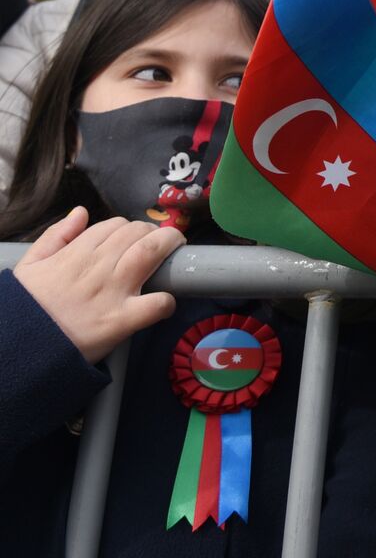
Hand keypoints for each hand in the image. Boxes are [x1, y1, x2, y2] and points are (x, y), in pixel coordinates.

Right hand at [13, 207, 182, 363]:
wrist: (19, 345)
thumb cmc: (25, 307)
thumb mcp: (30, 265)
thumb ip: (55, 236)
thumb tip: (80, 212)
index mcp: (76, 253)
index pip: (114, 226)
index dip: (130, 228)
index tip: (134, 237)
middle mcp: (98, 267)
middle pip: (137, 234)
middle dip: (153, 233)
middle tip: (161, 241)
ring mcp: (113, 292)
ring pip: (151, 254)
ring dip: (168, 246)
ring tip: (175, 251)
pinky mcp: (122, 320)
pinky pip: (156, 303)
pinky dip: (167, 301)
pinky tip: (165, 302)